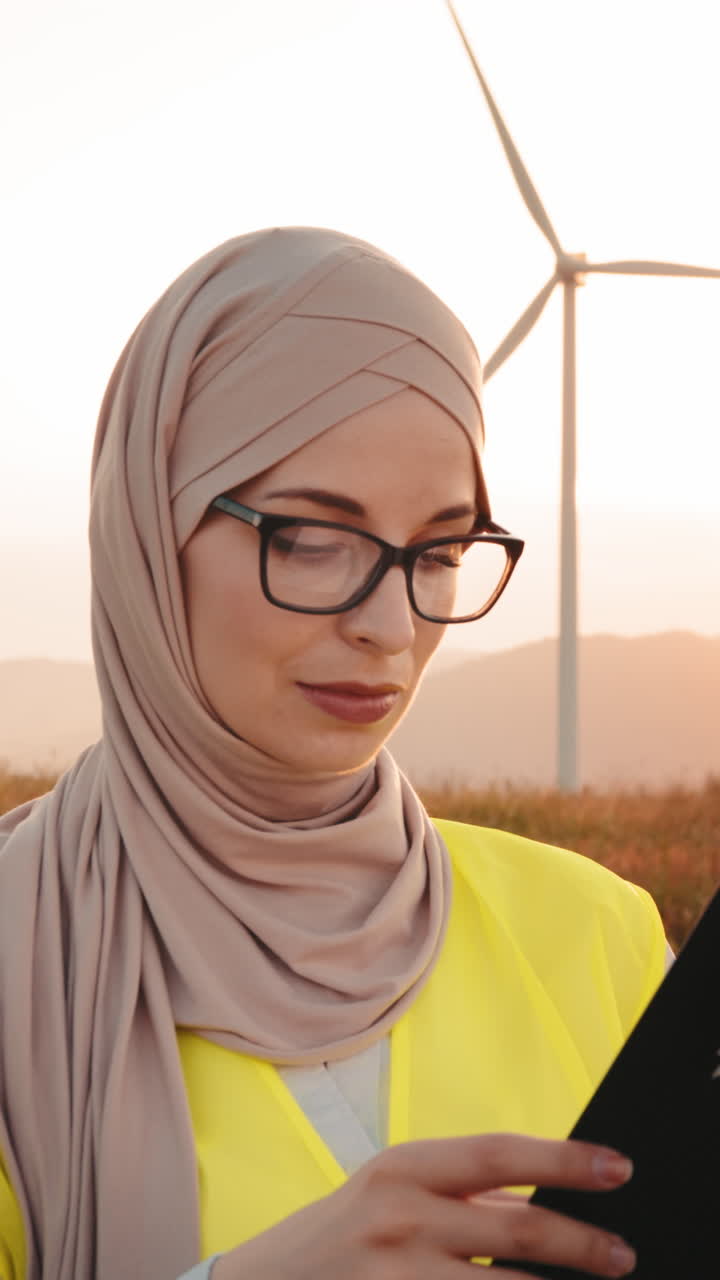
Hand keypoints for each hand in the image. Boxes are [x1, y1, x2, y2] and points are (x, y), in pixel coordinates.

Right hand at [212, 1132, 635, 1278]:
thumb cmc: (341, 1235)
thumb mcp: (393, 1191)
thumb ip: (461, 1195)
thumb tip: (542, 1199)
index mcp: (404, 1167)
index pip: (501, 1153)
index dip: (565, 1159)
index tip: (618, 1168)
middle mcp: (403, 1217)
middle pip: (519, 1228)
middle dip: (583, 1243)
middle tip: (623, 1254)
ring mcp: (400, 1278)